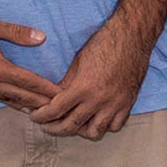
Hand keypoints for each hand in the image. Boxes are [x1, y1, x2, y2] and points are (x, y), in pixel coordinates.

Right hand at [0, 10, 60, 110]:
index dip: (46, 89)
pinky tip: (18, 103)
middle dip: (41, 102)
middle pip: (20, 96)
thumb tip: (42, 38)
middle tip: (60, 107)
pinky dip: (11, 102)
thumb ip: (17, 33)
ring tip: (44, 110)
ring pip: (8, 100)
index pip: (27, 82)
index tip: (62, 94)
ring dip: (26, 105)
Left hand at [30, 21, 152, 139]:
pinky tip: (96, 119)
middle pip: (71, 126)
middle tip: (46, 125)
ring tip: (72, 124)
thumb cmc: (104, 42)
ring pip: (94, 132)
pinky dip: (103, 126)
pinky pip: (114, 126)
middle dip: (54, 128)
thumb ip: (66, 84)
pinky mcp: (128, 103)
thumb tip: (53, 100)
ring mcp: (115, 103)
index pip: (56, 110)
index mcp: (84, 87)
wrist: (132, 35)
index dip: (41, 116)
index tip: (35, 116)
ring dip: (80, 131)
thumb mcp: (78, 62)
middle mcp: (99, 99)